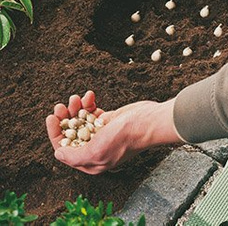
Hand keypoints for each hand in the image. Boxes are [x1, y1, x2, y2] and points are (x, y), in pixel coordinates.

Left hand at [46, 91, 181, 173]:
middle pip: (71, 132)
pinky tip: (89, 95)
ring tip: (75, 98)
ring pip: (80, 119)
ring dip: (75, 107)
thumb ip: (75, 156)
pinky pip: (92, 110)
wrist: (147, 122)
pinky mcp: (109, 119)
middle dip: (64, 118)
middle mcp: (95, 147)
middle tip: (61, 106)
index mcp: (91, 161)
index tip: (51, 118)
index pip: (65, 150)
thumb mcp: (96, 151)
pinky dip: (88, 102)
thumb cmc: (125, 138)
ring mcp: (102, 132)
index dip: (55, 133)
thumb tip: (58, 155)